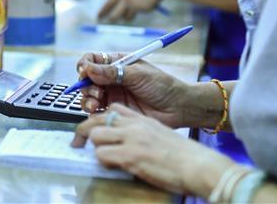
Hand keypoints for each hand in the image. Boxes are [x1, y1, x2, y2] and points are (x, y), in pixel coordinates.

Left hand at [72, 104, 234, 195]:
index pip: (111, 110)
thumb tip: (125, 143)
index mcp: (141, 119)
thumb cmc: (184, 156)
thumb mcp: (160, 136)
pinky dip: (102, 161)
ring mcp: (131, 138)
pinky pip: (102, 154)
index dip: (99, 119)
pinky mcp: (131, 155)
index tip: (93, 130)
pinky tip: (112, 166)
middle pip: (97, 118)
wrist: (199, 165)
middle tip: (78, 143)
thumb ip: (141, 134)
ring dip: (95, 147)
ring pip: (95, 134)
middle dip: (84, 131)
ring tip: (103, 158)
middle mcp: (134, 124)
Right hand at [75, 52, 189, 127]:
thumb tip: (88, 68)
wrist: (178, 108)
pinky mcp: (115, 110)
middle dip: (85, 85)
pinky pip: (97, 111)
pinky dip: (93, 111)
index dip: (85, 65)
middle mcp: (112, 79)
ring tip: (95, 103)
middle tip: (94, 91)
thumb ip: (112, 72)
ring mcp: (113, 95)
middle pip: (88, 79)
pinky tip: (98, 112)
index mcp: (117, 64)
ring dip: (87, 98)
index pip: (93, 60)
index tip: (84, 72)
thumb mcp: (138, 74)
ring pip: (89, 95)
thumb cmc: (162, 85)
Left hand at [99, 0, 171, 19]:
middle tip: (111, 20)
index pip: (107, 4)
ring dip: (128, 16)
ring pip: (128, 17)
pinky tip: (147, 0)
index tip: (98, 17)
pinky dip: (141, 10)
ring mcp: (135, 4)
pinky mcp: (144, 8)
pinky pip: (140, 13)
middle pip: (115, 15)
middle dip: (112, 19)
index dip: (102, 12)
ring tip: (132, 10)